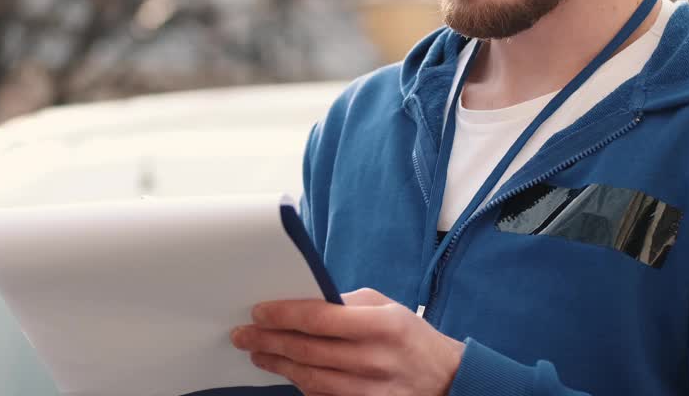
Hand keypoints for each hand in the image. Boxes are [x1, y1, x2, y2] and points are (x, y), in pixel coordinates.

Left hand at [230, 288, 465, 395]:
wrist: (444, 379)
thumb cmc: (409, 336)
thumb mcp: (385, 306)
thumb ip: (345, 304)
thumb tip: (302, 301)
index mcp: (381, 325)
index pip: (319, 318)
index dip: (283, 315)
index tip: (259, 311)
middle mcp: (375, 359)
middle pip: (308, 351)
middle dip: (269, 340)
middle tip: (243, 334)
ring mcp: (370, 390)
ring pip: (310, 379)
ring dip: (277, 364)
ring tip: (257, 352)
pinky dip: (300, 384)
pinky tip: (286, 372)